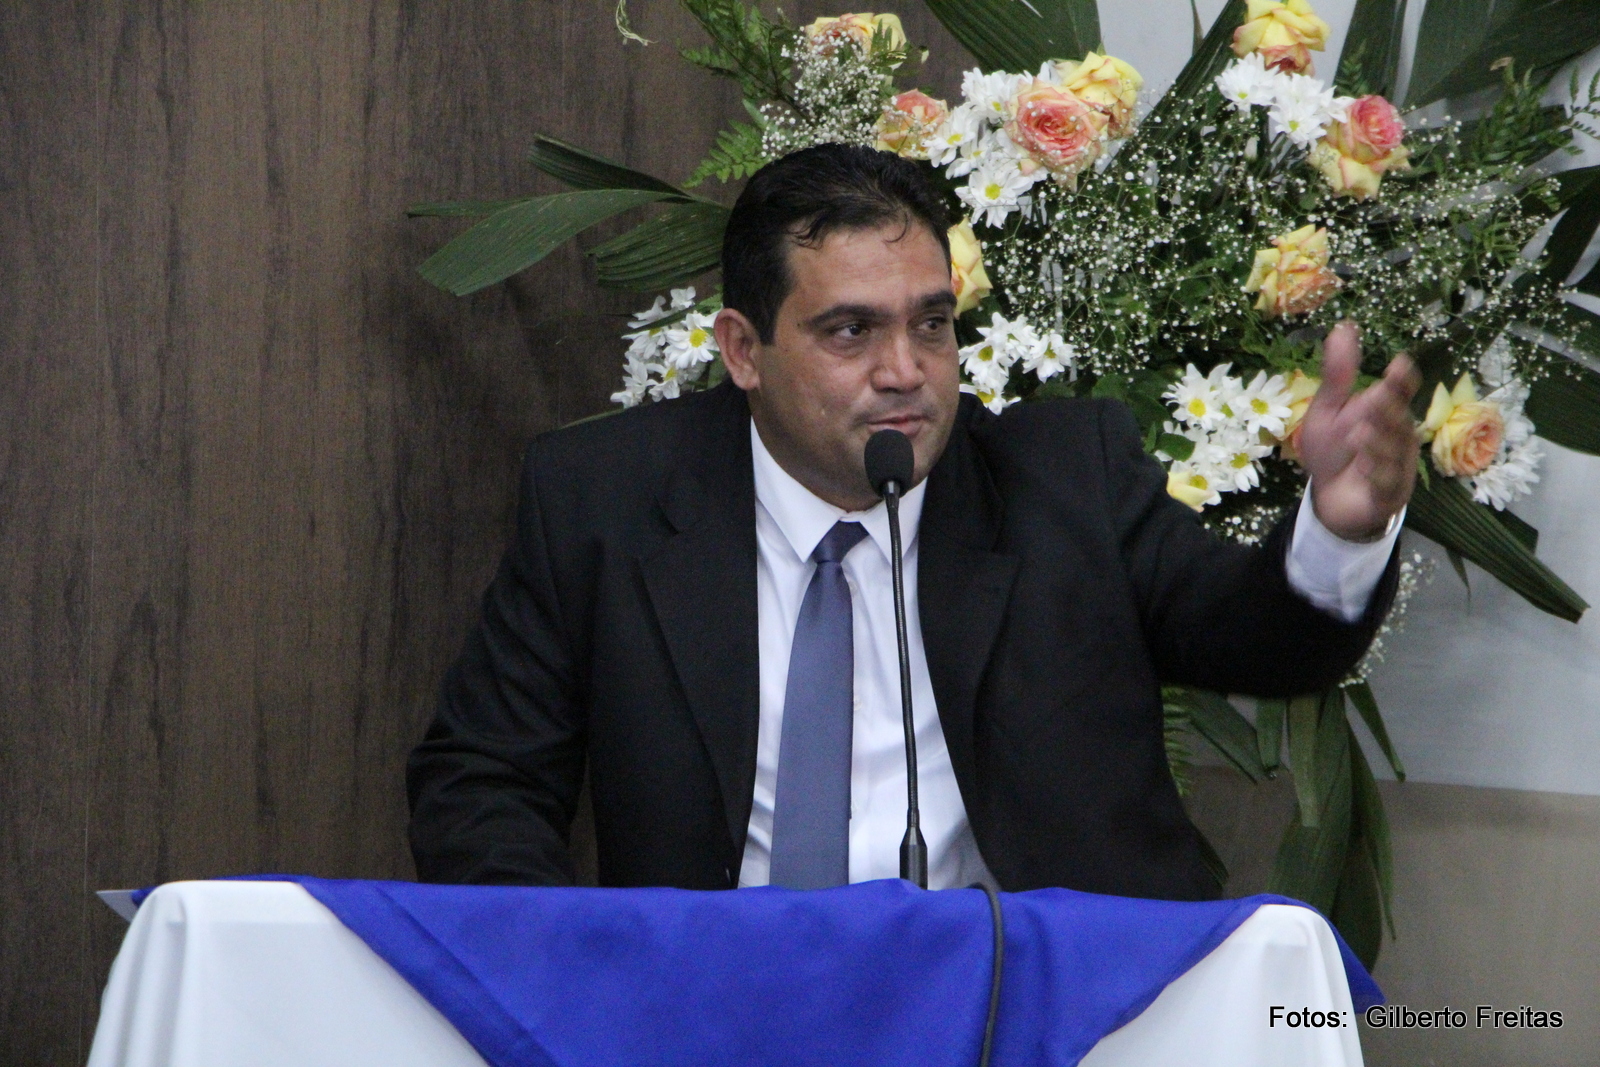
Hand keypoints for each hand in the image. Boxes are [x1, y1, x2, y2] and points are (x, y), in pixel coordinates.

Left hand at [1297, 321, 1421, 540]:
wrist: (1330, 499)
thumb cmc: (1333, 450)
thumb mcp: (1328, 410)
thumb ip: (1338, 374)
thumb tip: (1344, 326)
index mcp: (1386, 411)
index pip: (1399, 392)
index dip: (1401, 380)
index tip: (1399, 364)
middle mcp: (1398, 436)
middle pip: (1399, 420)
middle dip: (1388, 411)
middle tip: (1374, 398)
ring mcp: (1397, 465)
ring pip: (1394, 452)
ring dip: (1378, 443)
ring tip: (1359, 432)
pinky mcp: (1388, 493)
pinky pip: (1388, 482)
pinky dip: (1378, 473)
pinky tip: (1364, 465)